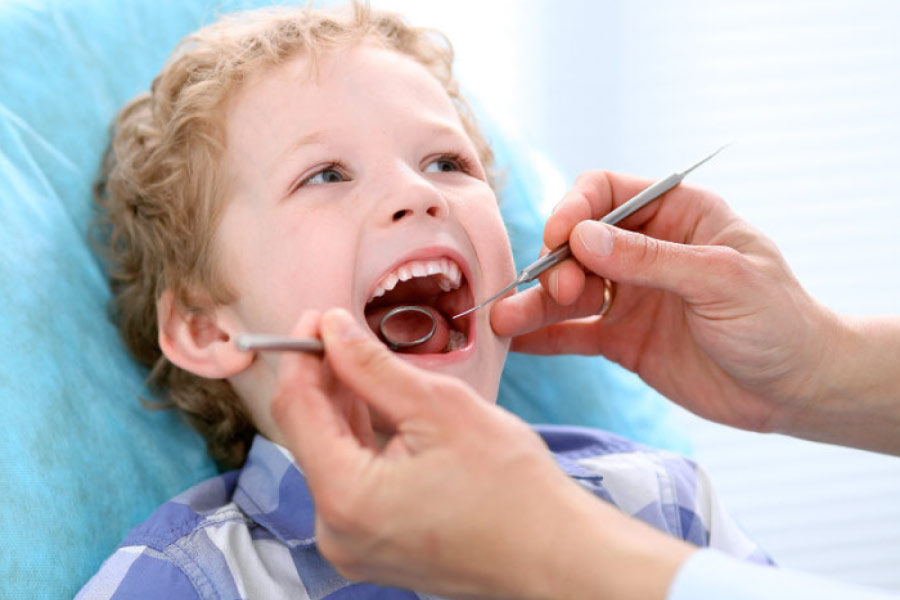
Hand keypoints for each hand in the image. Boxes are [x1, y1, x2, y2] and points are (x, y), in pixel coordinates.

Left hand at [271, 308, 691, 599]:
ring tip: (368, 364)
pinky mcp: (374, 547)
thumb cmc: (514, 490)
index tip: (318, 318)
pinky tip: (382, 408)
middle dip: (324, 378)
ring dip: (344, 407)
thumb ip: (373, 366)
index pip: (295, 409)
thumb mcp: (441, 408)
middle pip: (309, 434)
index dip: (302, 355)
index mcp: (345, 497)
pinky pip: (352, 482)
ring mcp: (353, 545)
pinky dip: (363, 441)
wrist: (556, 555)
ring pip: (331, 456)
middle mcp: (335, 531)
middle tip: (344, 332)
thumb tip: (332, 329)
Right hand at [491, 170, 840, 434]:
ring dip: (536, 303)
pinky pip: (574, 333)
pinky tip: (515, 342)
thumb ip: (650, 259)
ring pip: (569, 290)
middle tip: (557, 293)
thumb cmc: (778, 321)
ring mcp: (631, 296)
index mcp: (676, 215)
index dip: (574, 209)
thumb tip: (581, 237)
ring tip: (504, 320)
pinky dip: (544, 337)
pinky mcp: (623, 339)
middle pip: (578, 244)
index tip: (558, 238)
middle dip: (557, 265)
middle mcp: (646, 250)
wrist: (797, 390)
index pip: (606, 193)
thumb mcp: (721, 280)